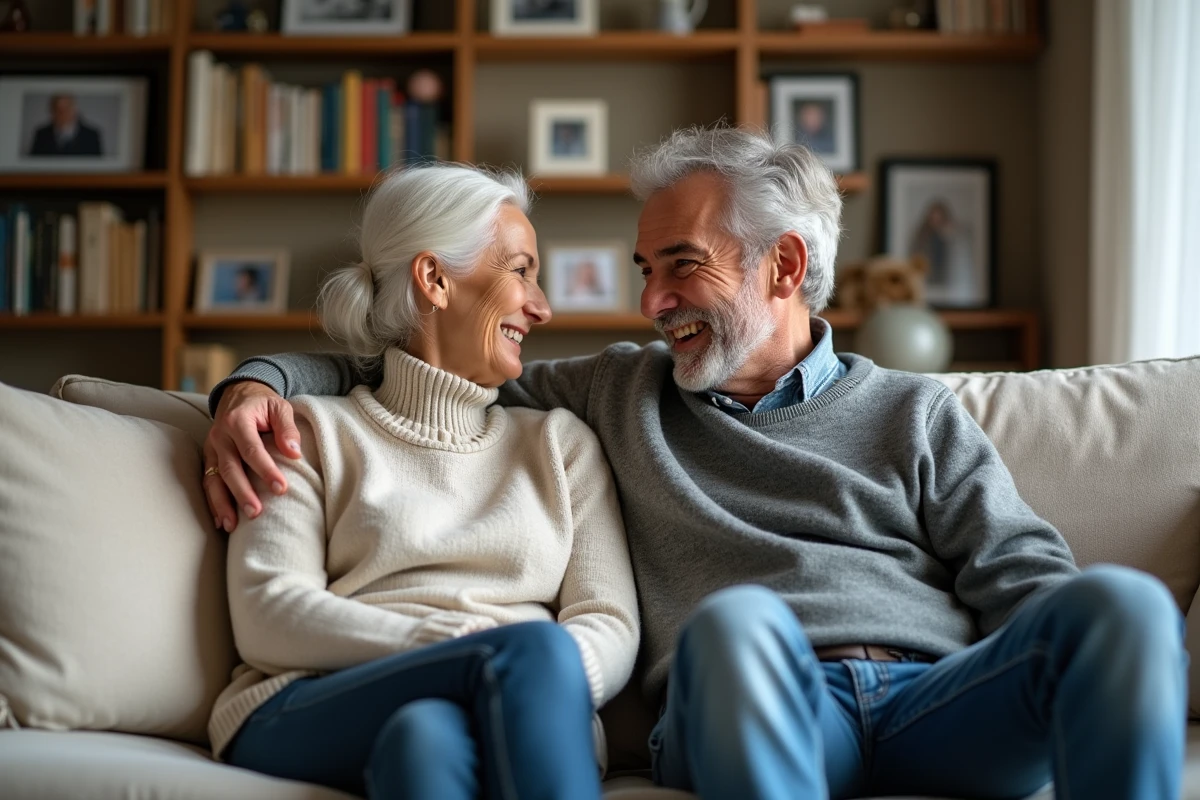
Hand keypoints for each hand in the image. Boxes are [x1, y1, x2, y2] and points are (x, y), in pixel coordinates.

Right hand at [203, 381, 302, 532]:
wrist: (239, 395)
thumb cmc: (264, 404)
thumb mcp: (280, 407)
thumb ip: (287, 428)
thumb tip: (294, 452)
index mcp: (238, 420)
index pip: (251, 449)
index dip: (265, 470)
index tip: (281, 489)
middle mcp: (220, 435)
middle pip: (229, 467)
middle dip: (242, 492)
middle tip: (256, 512)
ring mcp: (212, 448)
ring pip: (214, 478)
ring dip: (222, 503)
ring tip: (232, 525)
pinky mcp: (209, 458)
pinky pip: (207, 481)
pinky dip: (212, 502)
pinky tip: (220, 521)